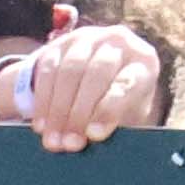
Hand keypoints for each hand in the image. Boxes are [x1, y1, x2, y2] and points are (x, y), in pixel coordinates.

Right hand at [0, 5, 162, 150]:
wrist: (102, 77)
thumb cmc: (121, 104)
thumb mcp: (129, 114)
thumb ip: (118, 125)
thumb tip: (94, 145)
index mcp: (143, 60)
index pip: (128, 82)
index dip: (109, 109)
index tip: (94, 135)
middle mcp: (118, 42)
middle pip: (96, 74)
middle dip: (79, 113)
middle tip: (69, 144)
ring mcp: (87, 39)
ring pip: (69, 71)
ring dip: (58, 111)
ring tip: (53, 141)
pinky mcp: (61, 44)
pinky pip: (48, 71)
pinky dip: (43, 102)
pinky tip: (41, 125)